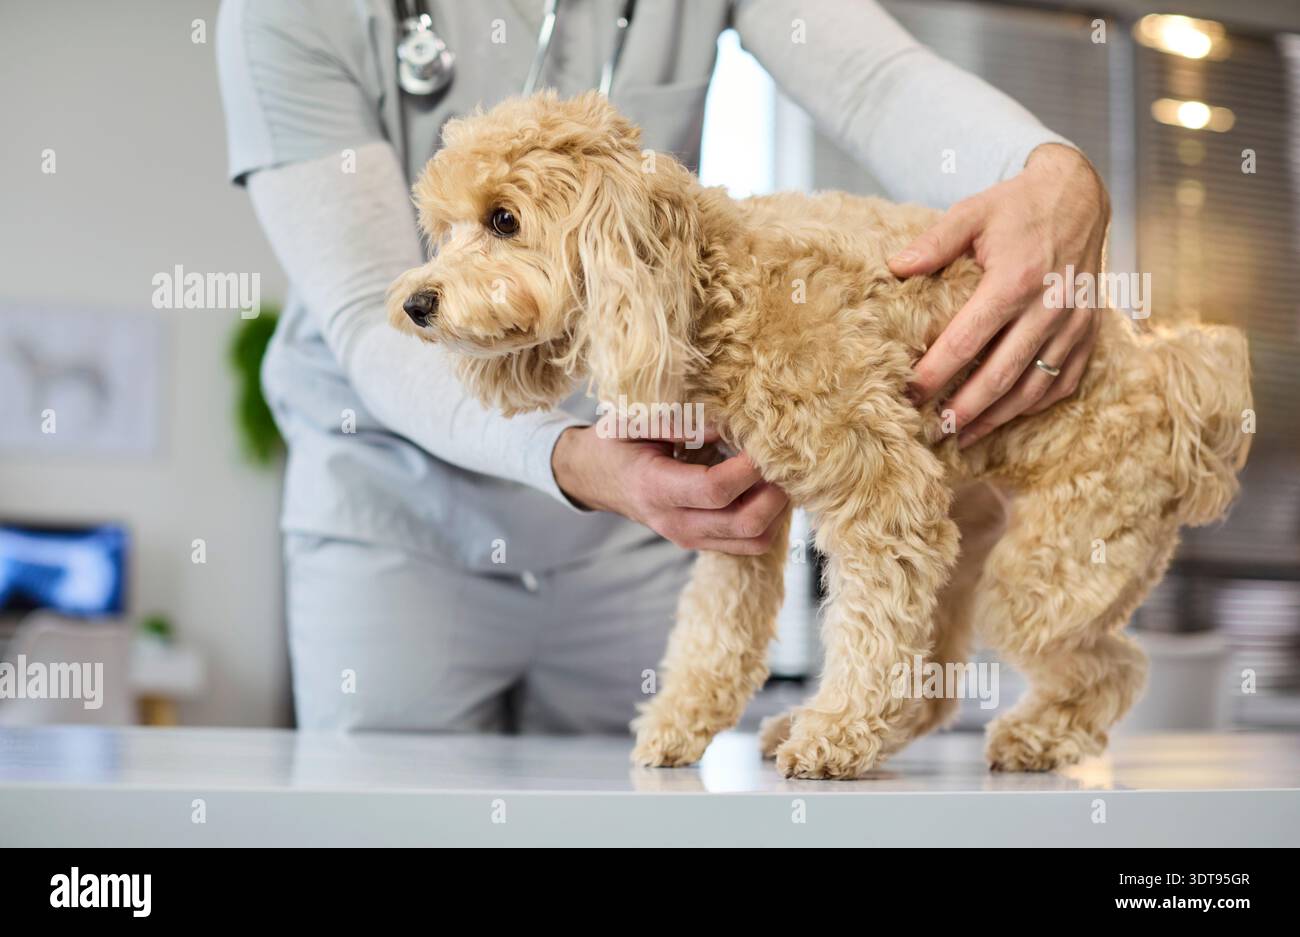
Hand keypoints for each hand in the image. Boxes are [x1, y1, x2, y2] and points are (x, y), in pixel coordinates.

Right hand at [551, 425, 787, 554]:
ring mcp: (689, 538)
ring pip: (755, 540)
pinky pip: (749, 542)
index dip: (749, 467)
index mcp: (655, 488)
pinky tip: (762, 487)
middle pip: (745, 524)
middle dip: (775, 492)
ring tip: (775, 474)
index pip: (716, 490)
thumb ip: (680, 421)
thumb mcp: (635, 421)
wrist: (594, 477)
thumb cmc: (614, 443)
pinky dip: (767, 518)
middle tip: (782, 460)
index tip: (764, 442)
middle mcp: (675, 523)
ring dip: (776, 509)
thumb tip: (729, 424)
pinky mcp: (701, 542)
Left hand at [889, 143, 1109, 446]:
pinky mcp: (1088, 332)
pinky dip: (1034, 405)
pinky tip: (1006, 416)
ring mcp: (1073, 325)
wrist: (1080, 195)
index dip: (935, 373)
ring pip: (1033, 388)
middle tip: (932, 431)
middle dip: (963, 410)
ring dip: (997, 418)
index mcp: (1015, 281)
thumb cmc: (1018, 206)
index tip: (909, 394)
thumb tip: (894, 268)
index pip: (965, 342)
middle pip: (999, 376)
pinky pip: (1064, 382)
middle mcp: (1048, 309)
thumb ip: (934, 242)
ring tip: (962, 436)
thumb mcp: (972, 212)